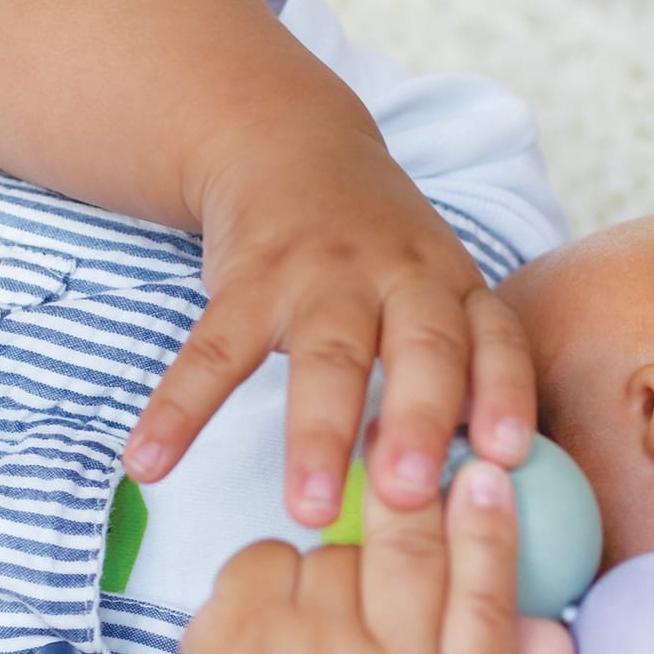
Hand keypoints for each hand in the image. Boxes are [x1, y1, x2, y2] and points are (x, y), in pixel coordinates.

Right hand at [123, 122, 535, 525]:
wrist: (290, 144)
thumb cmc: (383, 260)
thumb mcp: (437, 294)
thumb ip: (458, 378)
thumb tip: (474, 493)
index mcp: (454, 288)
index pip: (495, 339)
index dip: (505, 393)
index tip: (506, 456)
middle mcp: (399, 276)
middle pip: (421, 347)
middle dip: (419, 421)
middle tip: (409, 496)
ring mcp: (322, 275)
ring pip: (327, 356)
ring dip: (317, 434)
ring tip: (306, 509)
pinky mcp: (248, 282)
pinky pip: (213, 351)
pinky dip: (178, 409)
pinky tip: (147, 464)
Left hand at [148, 459, 570, 653]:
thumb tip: (561, 638)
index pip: (485, 605)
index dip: (489, 532)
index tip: (487, 473)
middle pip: (415, 553)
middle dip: (413, 493)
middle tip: (405, 449)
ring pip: (338, 553)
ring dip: (332, 567)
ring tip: (316, 629)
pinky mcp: (241, 636)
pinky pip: (273, 554)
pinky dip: (271, 575)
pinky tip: (267, 627)